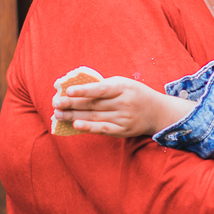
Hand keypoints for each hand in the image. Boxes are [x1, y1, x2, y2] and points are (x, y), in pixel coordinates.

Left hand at [52, 76, 188, 136]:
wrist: (158, 112)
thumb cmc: (136, 94)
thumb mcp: (125, 83)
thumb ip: (105, 85)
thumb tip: (78, 88)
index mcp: (124, 88)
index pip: (100, 89)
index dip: (84, 90)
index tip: (68, 90)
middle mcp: (124, 103)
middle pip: (94, 104)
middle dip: (72, 104)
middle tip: (55, 103)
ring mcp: (124, 118)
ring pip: (95, 117)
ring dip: (74, 116)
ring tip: (59, 114)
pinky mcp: (123, 130)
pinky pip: (103, 129)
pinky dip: (89, 128)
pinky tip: (76, 125)